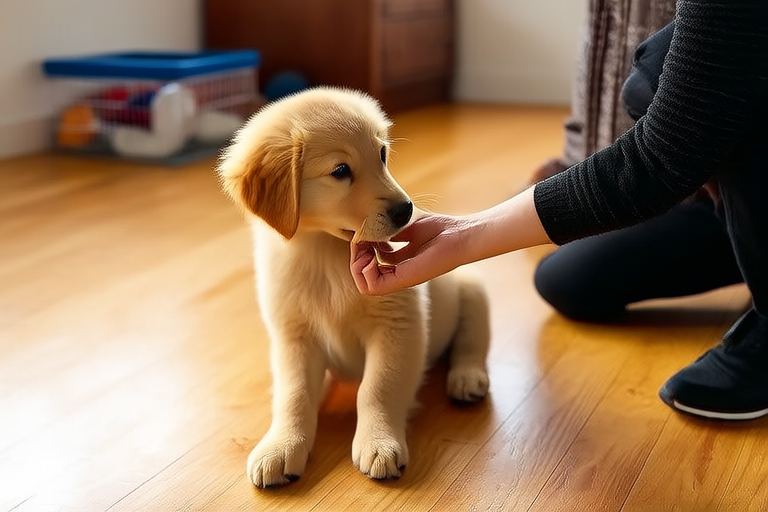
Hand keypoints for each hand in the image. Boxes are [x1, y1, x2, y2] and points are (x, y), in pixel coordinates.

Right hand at [349, 187, 550, 294]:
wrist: (461, 235)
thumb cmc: (440, 228)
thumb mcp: (403, 225)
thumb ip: (385, 229)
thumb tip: (364, 227)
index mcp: (398, 263)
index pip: (367, 266)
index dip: (358, 250)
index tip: (363, 234)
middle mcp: (398, 273)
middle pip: (362, 276)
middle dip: (354, 257)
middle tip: (360, 240)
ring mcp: (401, 278)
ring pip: (364, 285)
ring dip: (357, 264)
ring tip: (364, 247)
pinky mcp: (405, 280)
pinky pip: (373, 287)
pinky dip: (365, 271)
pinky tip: (371, 254)